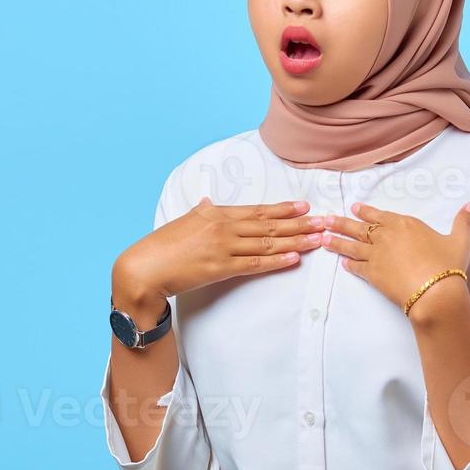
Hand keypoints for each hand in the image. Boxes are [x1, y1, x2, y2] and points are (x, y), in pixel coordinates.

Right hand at [113, 197, 324, 312]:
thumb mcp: (183, 221)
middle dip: (300, 223)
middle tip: (325, 221)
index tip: (304, 206)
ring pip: (268, 243)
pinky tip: (295, 258)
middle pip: (269, 225)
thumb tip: (208, 201)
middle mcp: (223, 228)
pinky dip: (277, 261)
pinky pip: (255, 264)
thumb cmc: (161, 246)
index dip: (283, 209)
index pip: (257, 210)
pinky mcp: (221, 269)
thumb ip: (200, 211)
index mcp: (215, 214)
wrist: (145, 268)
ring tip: (318, 239)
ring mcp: (223, 248)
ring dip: (296, 241)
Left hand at [319, 201, 469, 320]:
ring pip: (352, 246)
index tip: (355, 208)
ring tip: (322, 238)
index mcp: (404, 224)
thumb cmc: (448, 264)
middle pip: (359, 228)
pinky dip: (349, 265)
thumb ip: (463, 221)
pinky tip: (342, 265)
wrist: (435, 292)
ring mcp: (376, 256)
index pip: (380, 216)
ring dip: (336, 242)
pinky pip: (357, 268)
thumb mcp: (460, 240)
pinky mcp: (372, 274)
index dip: (366, 212)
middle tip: (324, 220)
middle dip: (340, 223)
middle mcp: (386, 237)